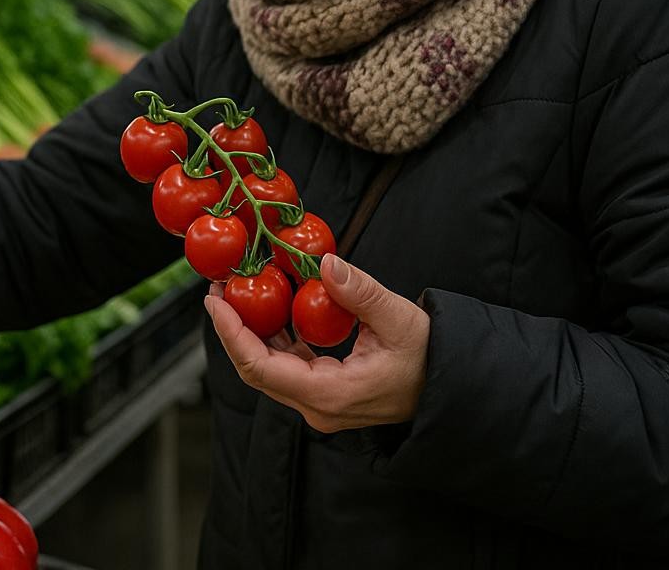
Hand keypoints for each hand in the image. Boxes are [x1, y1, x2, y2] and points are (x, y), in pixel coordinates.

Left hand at [205, 253, 429, 432]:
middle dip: (232, 328)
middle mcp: (318, 406)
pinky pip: (287, 364)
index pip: (260, 368)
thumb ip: (360, 293)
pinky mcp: (324, 391)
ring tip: (236, 290)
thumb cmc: (432, 357)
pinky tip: (270, 304)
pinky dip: (273, 335)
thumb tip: (326, 262)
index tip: (215, 302)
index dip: (232, 334)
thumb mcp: (400, 319)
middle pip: (256, 369)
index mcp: (330, 395)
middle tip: (218, 288)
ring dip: (250, 330)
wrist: (453, 386)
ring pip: (269, 368)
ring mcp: (320, 402)